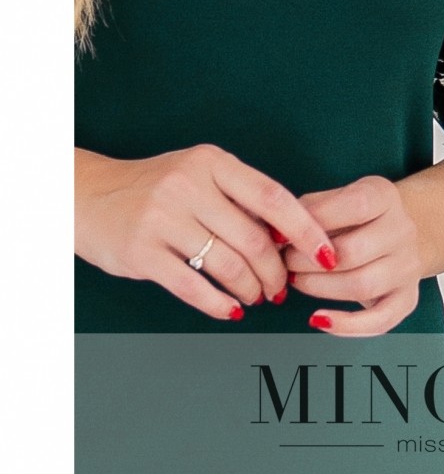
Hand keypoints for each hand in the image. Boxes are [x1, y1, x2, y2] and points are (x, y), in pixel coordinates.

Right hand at [74, 144, 337, 320]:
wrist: (86, 195)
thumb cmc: (155, 186)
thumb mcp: (199, 174)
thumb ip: (239, 196)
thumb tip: (290, 234)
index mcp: (212, 162)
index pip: (273, 198)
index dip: (306, 230)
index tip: (326, 254)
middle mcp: (188, 186)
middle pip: (254, 239)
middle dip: (276, 272)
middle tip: (281, 288)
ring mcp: (163, 218)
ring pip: (228, 266)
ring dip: (251, 291)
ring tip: (256, 298)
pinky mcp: (142, 252)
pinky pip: (193, 287)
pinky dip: (219, 304)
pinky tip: (231, 310)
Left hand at [280, 175, 422, 336]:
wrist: (405, 231)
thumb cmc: (356, 216)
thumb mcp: (338, 198)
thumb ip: (309, 210)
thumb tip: (274, 234)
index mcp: (385, 196)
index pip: (355, 206)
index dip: (315, 221)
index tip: (282, 233)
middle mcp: (403, 230)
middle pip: (354, 252)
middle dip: (308, 261)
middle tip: (285, 262)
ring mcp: (408, 267)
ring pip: (363, 286)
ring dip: (320, 288)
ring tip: (296, 282)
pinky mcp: (408, 298)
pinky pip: (380, 320)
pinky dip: (347, 326)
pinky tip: (319, 319)